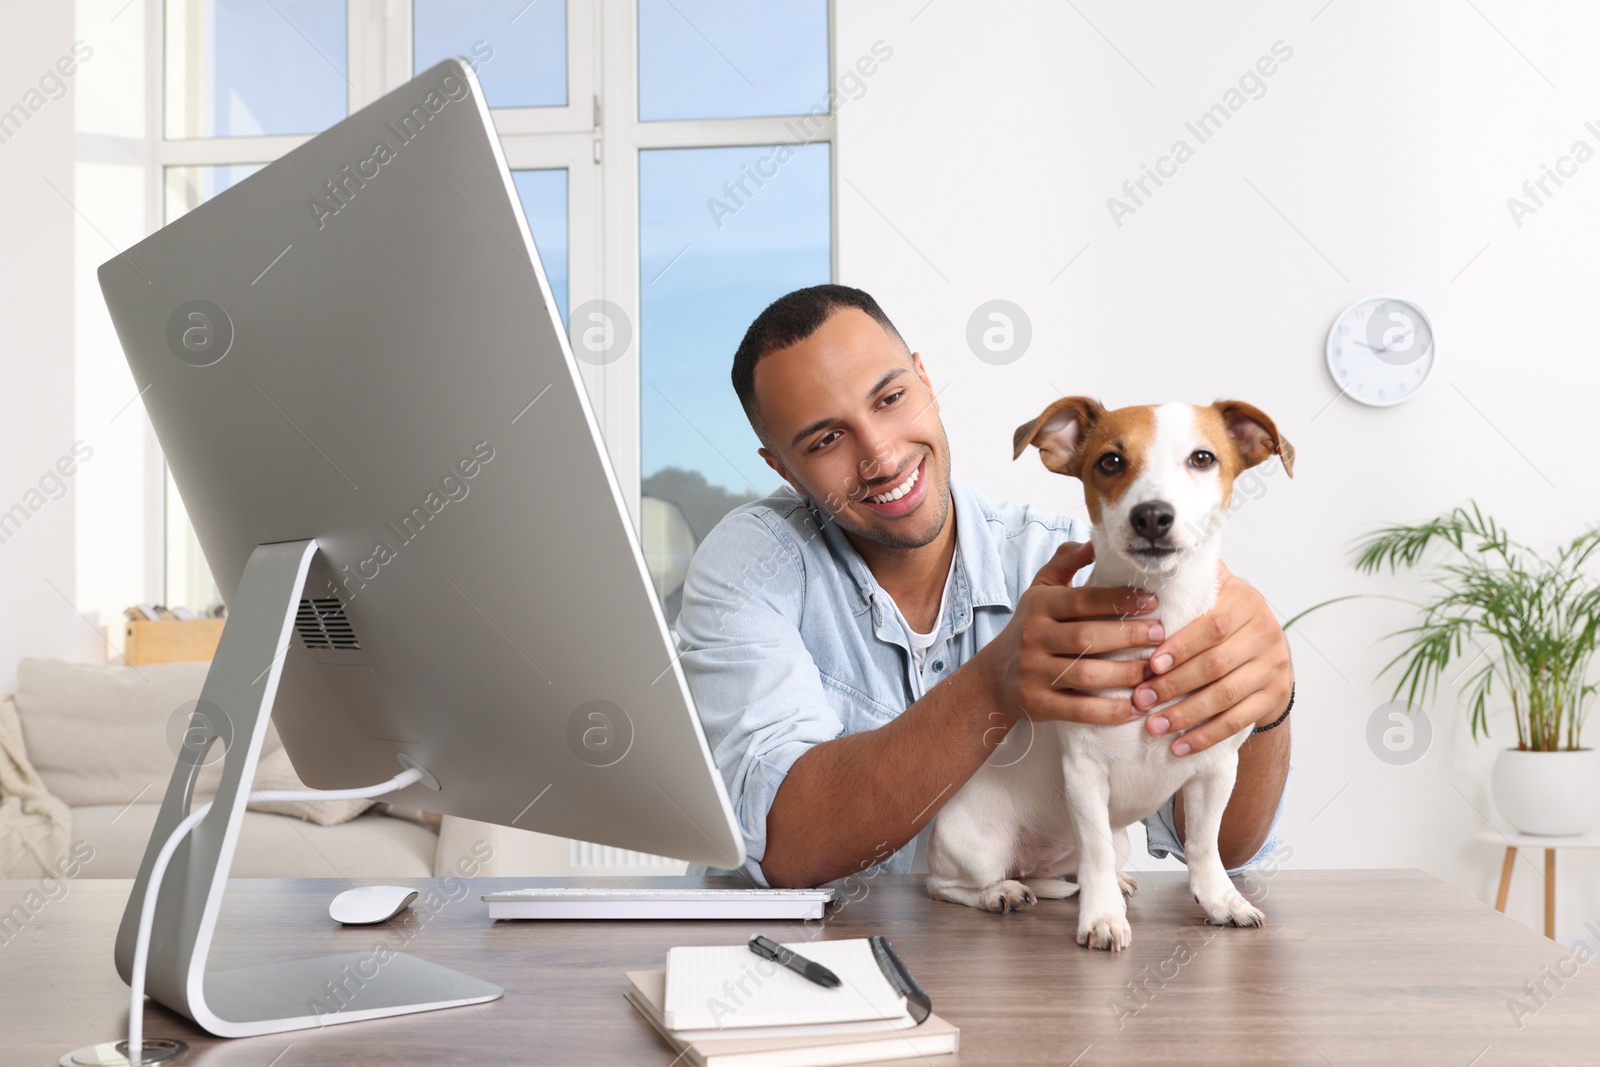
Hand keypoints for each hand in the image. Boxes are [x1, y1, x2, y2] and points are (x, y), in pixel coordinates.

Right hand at [987, 541, 1162, 726]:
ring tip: (1154, 670)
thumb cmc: (1032, 628)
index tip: (1152, 602)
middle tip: (1162, 634)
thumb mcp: (1041, 590)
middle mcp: (1033, 637)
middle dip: (1129, 636)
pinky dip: (1110, 711)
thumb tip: (1095, 541)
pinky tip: (1136, 707)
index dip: (1119, 600)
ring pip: (1086, 675)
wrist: (996, 677)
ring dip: (1125, 674)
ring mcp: (1033, 672)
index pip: (1082, 599)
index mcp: (1038, 606)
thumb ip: (1066, 563)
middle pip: (1087, 637)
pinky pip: (1080, 709)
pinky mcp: (1038, 703)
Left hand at [1133, 561, 1293, 755]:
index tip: (1151, 665)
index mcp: (1245, 600)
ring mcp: (1275, 664)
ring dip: (1186, 714)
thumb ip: (1187, 586)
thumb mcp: (1212, 595)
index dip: (1180, 647)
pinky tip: (1180, 746)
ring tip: (1154, 726)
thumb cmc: (1221, 622)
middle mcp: (1266, 630)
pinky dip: (1207, 735)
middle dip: (1174, 685)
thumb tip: (1142, 569)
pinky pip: (1238, 720)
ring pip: (1225, 695)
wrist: (1267, 653)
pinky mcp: (1276, 694)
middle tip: (1141, 700)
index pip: (1211, 626)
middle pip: (1216, 664)